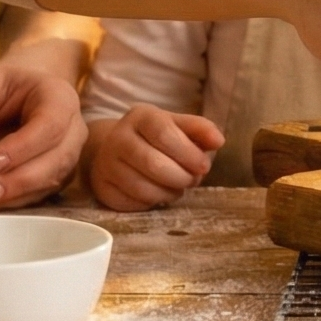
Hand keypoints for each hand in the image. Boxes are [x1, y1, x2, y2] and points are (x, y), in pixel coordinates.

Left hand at [0, 59, 89, 207]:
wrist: (20, 96)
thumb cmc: (2, 87)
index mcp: (60, 97)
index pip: (50, 125)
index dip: (22, 148)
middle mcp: (73, 128)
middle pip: (57, 158)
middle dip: (19, 178)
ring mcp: (69, 154)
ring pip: (51, 180)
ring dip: (16, 192)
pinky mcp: (57, 175)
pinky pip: (42, 193)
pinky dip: (16, 199)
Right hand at [84, 107, 225, 210]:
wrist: (115, 148)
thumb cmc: (155, 137)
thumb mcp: (177, 126)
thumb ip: (200, 130)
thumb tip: (218, 141)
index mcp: (140, 116)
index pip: (165, 134)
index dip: (188, 153)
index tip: (204, 165)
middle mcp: (118, 138)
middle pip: (154, 164)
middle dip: (182, 177)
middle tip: (193, 180)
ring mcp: (106, 164)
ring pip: (143, 188)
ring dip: (169, 193)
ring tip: (179, 187)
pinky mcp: (102, 188)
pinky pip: (132, 203)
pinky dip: (153, 203)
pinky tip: (159, 194)